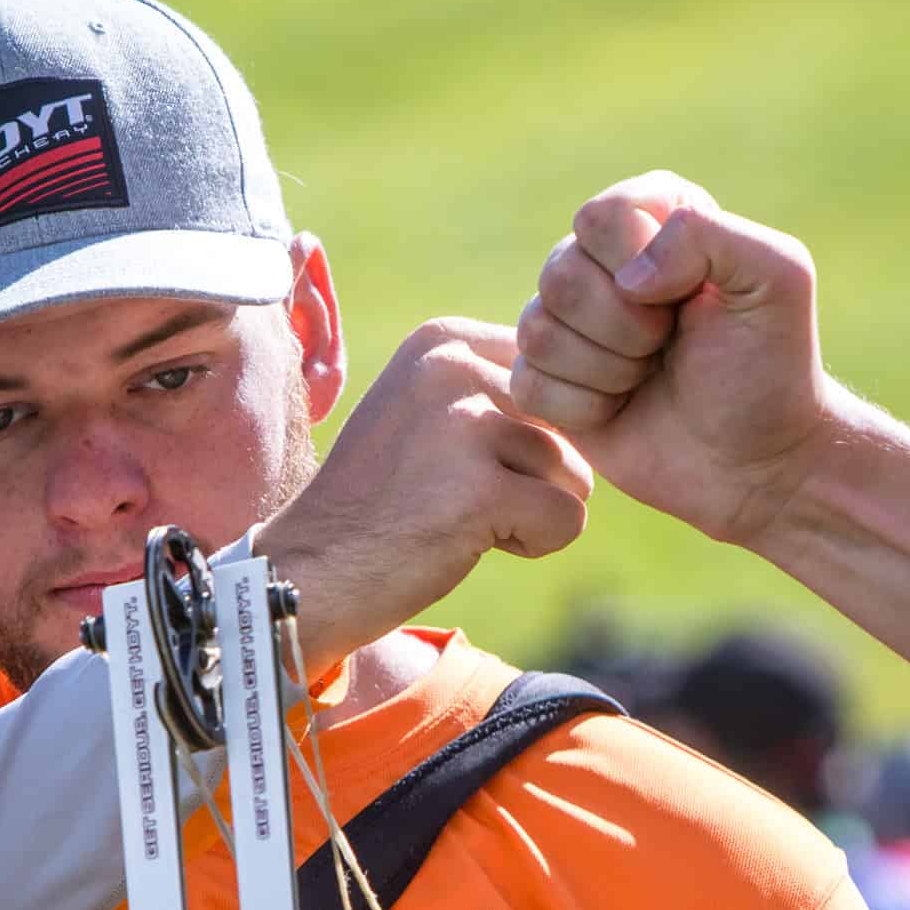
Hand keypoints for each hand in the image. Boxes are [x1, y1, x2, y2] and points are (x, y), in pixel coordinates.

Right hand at [258, 319, 591, 671]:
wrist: (311, 570)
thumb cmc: (383, 500)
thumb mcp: (430, 412)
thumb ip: (499, 387)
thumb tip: (598, 385)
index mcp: (443, 339)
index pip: (556, 375)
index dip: (536, 431)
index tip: (470, 460)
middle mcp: (453, 367)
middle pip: (573, 424)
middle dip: (535, 474)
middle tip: (456, 495)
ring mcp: (465, 425)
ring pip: (576, 474)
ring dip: (532, 511)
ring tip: (458, 517)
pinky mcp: (481, 490)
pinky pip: (569, 520)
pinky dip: (532, 544)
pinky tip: (467, 542)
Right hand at [512, 171, 837, 547]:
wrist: (756, 462)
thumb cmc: (772, 369)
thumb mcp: (777, 278)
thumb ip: (707, 235)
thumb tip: (630, 277)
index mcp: (654, 215)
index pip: (601, 216)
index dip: (639, 266)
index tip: (688, 300)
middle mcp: (603, 260)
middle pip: (560, 274)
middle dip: (626, 328)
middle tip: (669, 348)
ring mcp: (570, 321)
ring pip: (538, 330)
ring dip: (607, 370)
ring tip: (649, 377)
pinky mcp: (549, 380)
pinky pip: (528, 383)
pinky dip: (582, 408)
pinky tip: (620, 409)